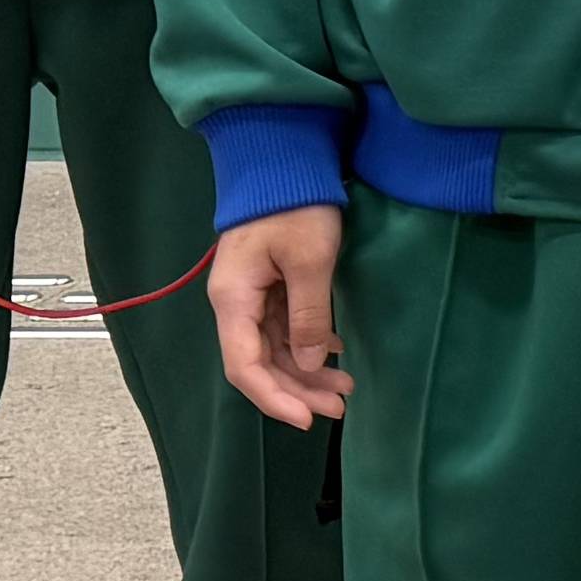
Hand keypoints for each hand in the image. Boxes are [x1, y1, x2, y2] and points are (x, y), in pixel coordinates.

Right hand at [212, 204, 348, 427]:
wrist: (285, 159)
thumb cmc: (295, 205)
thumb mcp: (309, 260)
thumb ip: (307, 315)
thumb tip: (307, 363)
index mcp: (234, 299)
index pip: (244, 366)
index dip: (273, 398)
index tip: (306, 420)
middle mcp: (236, 303)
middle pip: (260, 363)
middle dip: (296, 391)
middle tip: (339, 407)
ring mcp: (252, 295)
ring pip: (275, 349)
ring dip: (306, 371)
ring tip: (346, 388)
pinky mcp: (270, 286)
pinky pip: (284, 328)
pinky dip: (308, 345)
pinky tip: (337, 354)